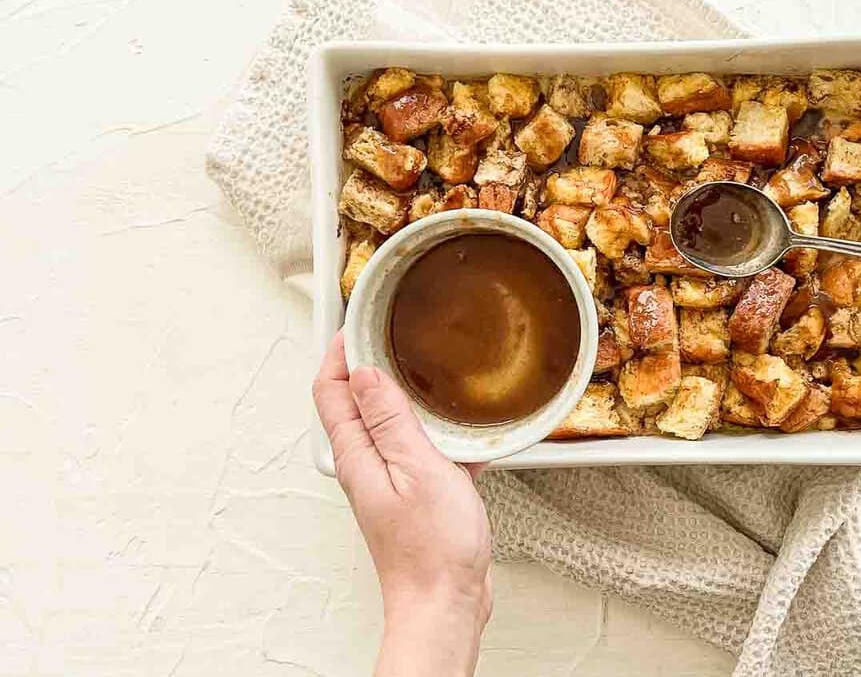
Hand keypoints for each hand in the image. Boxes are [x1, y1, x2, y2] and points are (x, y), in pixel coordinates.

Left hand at [312, 332, 491, 675]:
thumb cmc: (431, 549)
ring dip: (404, 397)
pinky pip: (419, 450)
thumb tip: (367, 372)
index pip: (331, 390)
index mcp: (357, 455)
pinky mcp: (415, 496)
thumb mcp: (415, 468)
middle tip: (389, 334)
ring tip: (428, 372)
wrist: (445, 603)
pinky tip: (465, 434)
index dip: (339, 352)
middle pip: (354, 403)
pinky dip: (436, 433)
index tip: (357, 322)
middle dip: (368, 365)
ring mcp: (389, 482)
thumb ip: (390, 419)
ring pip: (389, 425)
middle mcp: (366, 466)